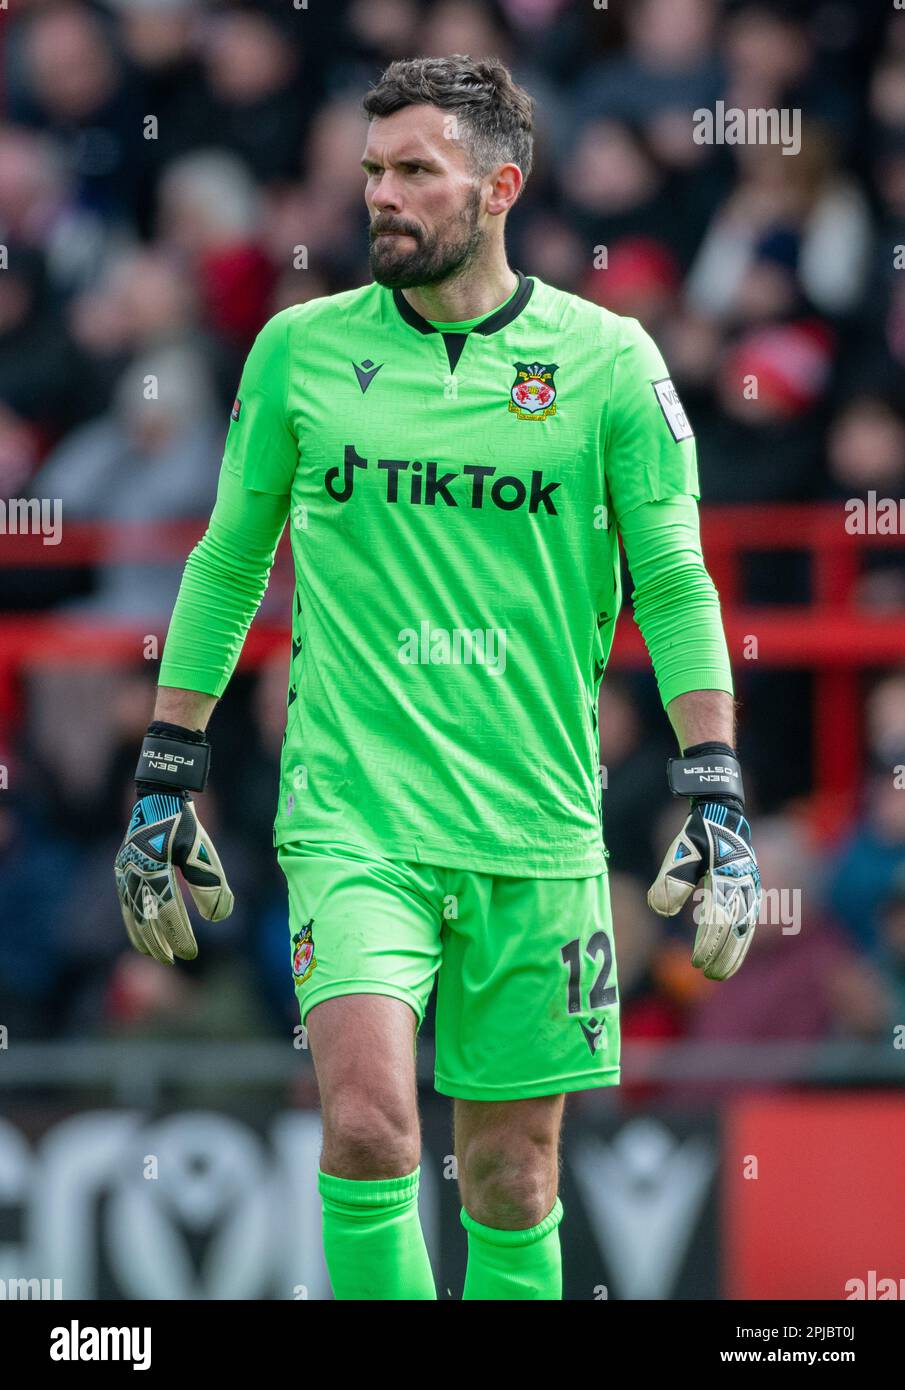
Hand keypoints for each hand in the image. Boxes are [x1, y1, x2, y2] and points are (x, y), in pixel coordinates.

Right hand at [114, 722, 232, 963]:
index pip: (168, 913)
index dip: (178, 936)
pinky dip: (133, 921)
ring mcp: (124, 872)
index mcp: (154, 869)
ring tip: (155, 954)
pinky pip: (126, 903)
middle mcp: (133, 873)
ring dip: (143, 937)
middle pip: (145, 919)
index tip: (191, 954)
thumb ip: (210, 885)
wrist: (158, 795)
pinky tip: (142, 932)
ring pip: (131, 914)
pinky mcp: (122, 869)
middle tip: (173, 961)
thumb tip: (218, 918)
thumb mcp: (201, 851)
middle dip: (158, 942)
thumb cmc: (183, 823)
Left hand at [648, 796, 761, 980]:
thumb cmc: (698, 837)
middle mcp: (743, 886)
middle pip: (736, 929)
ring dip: (734, 953)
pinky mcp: (751, 892)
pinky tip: (731, 955)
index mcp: (726, 878)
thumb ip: (671, 881)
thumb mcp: (681, 853)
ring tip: (720, 973)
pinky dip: (741, 941)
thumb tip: (661, 910)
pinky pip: (748, 922)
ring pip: (745, 929)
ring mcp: (750, 890)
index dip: (709, 943)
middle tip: (709, 975)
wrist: (722, 817)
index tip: (696, 962)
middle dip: (724, 955)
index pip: (719, 919)